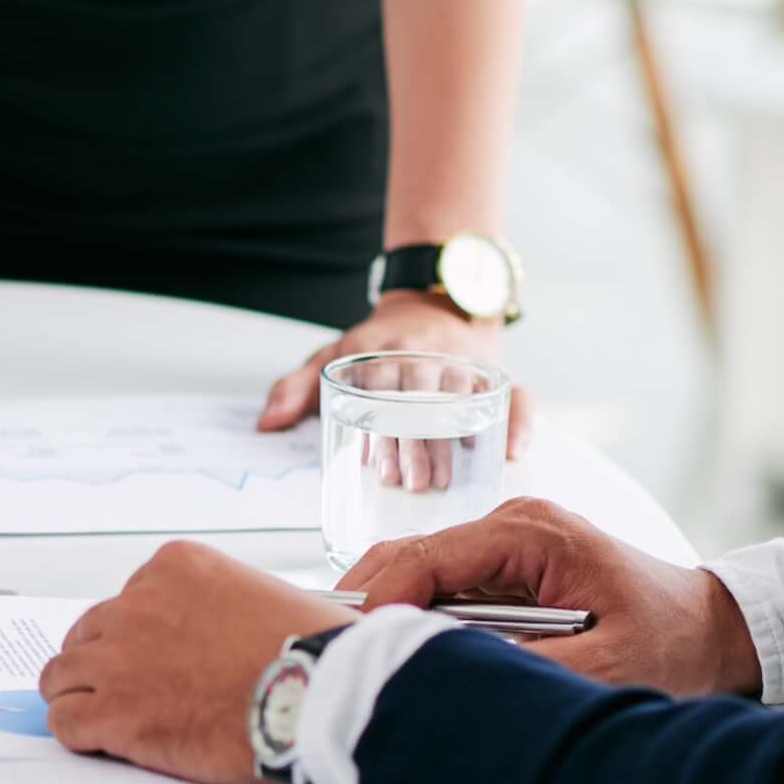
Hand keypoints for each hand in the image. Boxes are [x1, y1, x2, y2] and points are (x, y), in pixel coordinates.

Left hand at [38, 542, 347, 783]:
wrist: (321, 696)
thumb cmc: (315, 653)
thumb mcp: (268, 596)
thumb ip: (225, 606)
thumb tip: (224, 632)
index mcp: (177, 568)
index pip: (130, 598)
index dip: (139, 636)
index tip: (157, 659)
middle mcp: (139, 604)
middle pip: (90, 633)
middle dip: (105, 663)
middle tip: (131, 692)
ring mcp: (119, 658)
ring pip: (63, 674)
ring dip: (80, 696)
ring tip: (106, 719)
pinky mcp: (113, 711)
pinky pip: (65, 720)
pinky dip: (78, 733)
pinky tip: (102, 742)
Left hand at [258, 291, 535, 467]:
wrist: (433, 300)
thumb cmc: (379, 341)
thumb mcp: (332, 353)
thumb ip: (298, 387)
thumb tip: (266, 423)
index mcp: (383, 352)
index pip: (380, 389)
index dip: (378, 426)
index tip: (372, 462)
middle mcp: (425, 354)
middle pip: (422, 400)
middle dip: (415, 442)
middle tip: (410, 483)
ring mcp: (464, 362)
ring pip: (463, 399)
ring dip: (453, 439)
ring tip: (443, 479)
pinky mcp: (495, 370)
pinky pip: (516, 393)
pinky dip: (517, 420)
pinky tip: (511, 452)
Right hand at [340, 496, 761, 696]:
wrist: (714, 628)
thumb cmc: (671, 643)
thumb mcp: (601, 668)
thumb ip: (518, 669)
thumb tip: (440, 678)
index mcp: (531, 535)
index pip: (425, 558)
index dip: (377, 602)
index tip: (346, 647)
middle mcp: (510, 525)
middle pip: (406, 556)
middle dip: (365, 604)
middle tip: (331, 655)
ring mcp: (505, 540)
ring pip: (415, 569)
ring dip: (387, 611)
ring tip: (358, 658)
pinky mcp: (505, 562)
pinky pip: (440, 583)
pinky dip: (413, 613)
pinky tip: (397, 648)